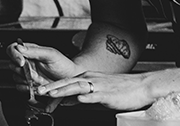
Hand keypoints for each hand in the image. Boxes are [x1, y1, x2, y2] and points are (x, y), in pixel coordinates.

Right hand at [6, 41, 80, 85]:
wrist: (70, 78)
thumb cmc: (62, 63)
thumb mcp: (50, 54)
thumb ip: (35, 50)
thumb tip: (20, 47)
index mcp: (30, 50)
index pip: (12, 49)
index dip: (14, 55)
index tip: (22, 62)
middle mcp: (26, 61)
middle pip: (11, 64)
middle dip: (21, 70)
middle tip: (32, 73)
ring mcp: (27, 73)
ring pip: (15, 76)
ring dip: (24, 80)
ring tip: (37, 79)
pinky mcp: (28, 84)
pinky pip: (19, 87)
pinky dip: (26, 88)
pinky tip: (35, 86)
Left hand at [37, 72, 151, 111]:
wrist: (141, 86)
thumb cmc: (121, 90)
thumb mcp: (97, 93)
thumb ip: (81, 96)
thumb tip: (66, 102)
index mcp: (88, 78)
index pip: (66, 83)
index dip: (52, 88)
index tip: (39, 94)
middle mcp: (91, 79)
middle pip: (68, 82)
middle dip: (52, 87)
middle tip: (38, 92)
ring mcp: (99, 85)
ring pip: (78, 86)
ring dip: (63, 90)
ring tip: (51, 94)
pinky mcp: (108, 93)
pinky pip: (95, 95)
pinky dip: (86, 97)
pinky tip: (78, 99)